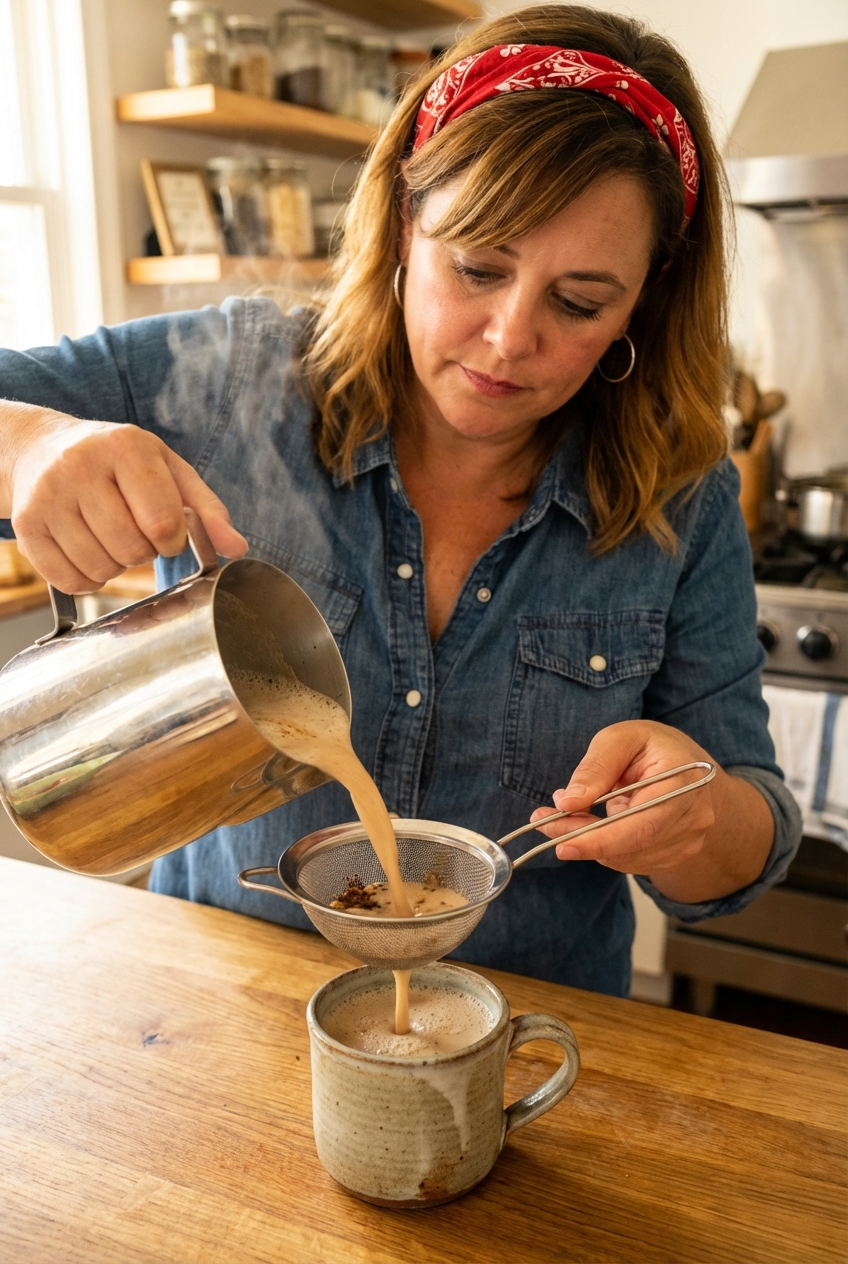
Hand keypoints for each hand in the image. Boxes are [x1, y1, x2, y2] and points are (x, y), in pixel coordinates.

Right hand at [4, 404, 246, 592]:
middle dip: (144, 552)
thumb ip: (207, 509)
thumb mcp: (169, 470)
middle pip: (131, 549)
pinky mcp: (26, 526)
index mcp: (125, 447)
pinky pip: (68, 581)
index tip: (167, 531)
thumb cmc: (119, 463)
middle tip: (136, 533)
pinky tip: (88, 552)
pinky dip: (87, 580)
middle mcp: (79, 466)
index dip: (173, 540)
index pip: (163, 523)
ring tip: (111, 539)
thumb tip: (237, 549)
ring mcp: (47, 496)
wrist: (44, 449)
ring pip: (100, 568)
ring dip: (116, 567)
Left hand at [529, 720, 720, 876]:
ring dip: (589, 841)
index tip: (561, 844)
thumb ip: (595, 767)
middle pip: (630, 845)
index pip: (642, 824)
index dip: (600, 840)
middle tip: (543, 822)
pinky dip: (605, 846)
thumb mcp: (620, 738)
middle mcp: (693, 818)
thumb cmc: (652, 746)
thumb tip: (568, 802)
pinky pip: (631, 860)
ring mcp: (689, 841)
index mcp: (684, 782)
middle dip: (581, 838)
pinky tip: (596, 823)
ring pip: (626, 857)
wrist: (688, 766)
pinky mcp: (676, 855)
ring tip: (570, 813)